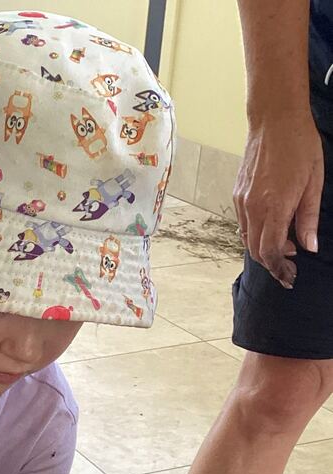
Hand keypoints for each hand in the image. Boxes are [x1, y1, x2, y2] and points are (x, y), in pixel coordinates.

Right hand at [234, 112, 323, 287]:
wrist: (274, 119)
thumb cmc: (299, 145)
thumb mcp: (314, 182)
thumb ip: (309, 218)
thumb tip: (309, 246)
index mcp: (274, 206)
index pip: (270, 252)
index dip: (280, 269)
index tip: (290, 276)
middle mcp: (253, 208)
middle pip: (256, 251)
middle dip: (272, 262)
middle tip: (290, 263)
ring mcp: (242, 202)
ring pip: (247, 239)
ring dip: (264, 247)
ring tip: (284, 242)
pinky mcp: (237, 195)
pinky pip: (243, 224)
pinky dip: (256, 232)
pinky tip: (272, 225)